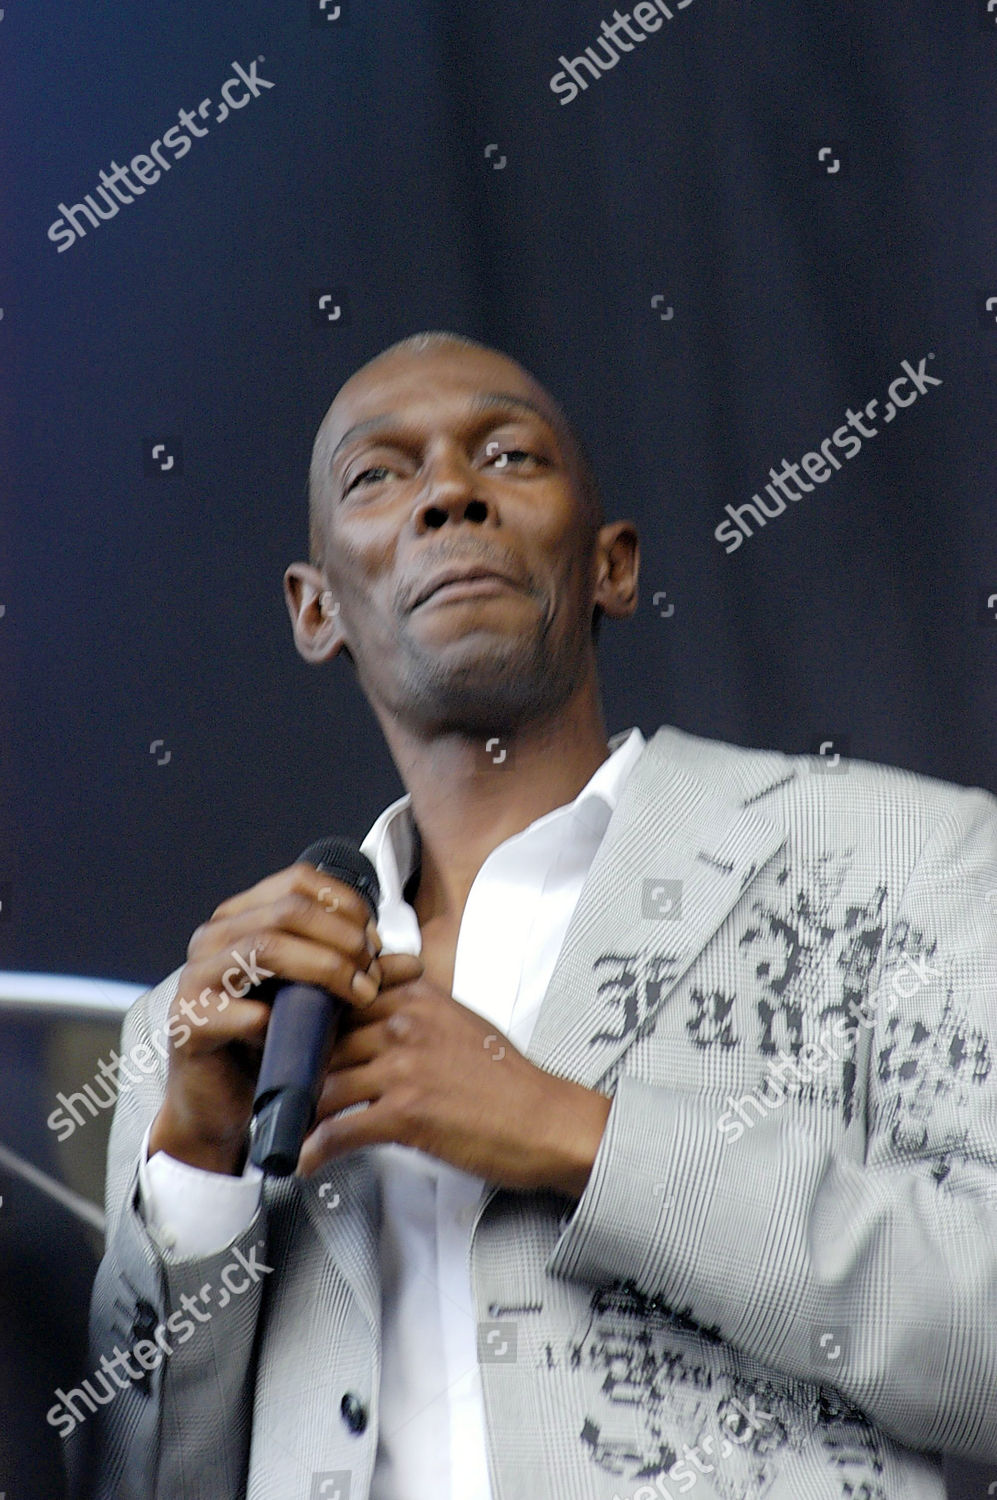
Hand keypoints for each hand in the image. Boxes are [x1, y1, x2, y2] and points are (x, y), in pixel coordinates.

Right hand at [149, 861, 422, 1173]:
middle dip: (342, 939)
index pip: (299, 882)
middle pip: (288, 910)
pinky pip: (234, 1010)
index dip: (345, 905)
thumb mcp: (324, 1001)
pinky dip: (273, 1020)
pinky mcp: (187, 1022)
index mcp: (245, 917)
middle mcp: (216, 937)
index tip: (374, 943)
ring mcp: (196, 977)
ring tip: (354, 996)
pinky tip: (296, 1033)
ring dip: (323, 969)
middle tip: (371, 975)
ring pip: (265, 946)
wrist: (229, 1103)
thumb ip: (361, 976)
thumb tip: (411, 964)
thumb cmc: (275, 1042)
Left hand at [297, 967, 612, 1197]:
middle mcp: (406, 1025)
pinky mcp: (405, 1113)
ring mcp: (403, 1068)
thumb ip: (417, 1008)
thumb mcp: (461, 1020)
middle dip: (299, 1070)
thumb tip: (379, 1014)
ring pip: (326, 1085)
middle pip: (326, 1042)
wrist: (545, 1120)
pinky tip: (308, 1160)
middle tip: (279, 1091)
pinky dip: (317, 1150)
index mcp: (418, 997)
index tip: (292, 1041)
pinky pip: (341, 1130)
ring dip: (302, 1113)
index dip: (312, 1022)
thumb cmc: (509, 1078)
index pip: (343, 998)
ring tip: (288, 1129)